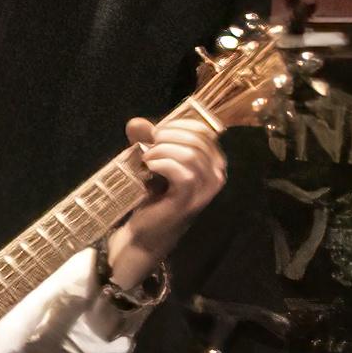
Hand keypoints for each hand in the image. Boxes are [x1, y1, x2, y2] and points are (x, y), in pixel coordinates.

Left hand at [109, 107, 229, 270]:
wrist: (147, 230)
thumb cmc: (154, 193)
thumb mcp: (153, 160)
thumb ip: (146, 139)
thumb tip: (135, 122)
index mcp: (213, 162)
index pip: (204, 131)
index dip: (178, 126)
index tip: (156, 132)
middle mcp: (216, 175)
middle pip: (197, 141)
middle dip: (169, 137)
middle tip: (148, 146)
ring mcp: (205, 190)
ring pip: (191, 156)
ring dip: (163, 151)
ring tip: (146, 158)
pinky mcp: (190, 201)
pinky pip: (183, 174)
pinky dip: (162, 164)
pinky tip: (148, 167)